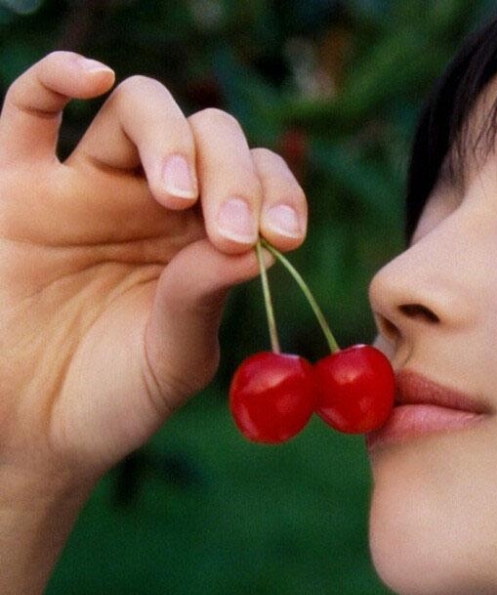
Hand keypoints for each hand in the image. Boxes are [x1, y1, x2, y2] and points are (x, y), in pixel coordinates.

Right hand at [0, 51, 307, 489]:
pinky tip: (92, 78)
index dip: (279, 193)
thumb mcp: (173, 358)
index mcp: (207, 237)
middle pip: (208, 136)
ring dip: (170, 136)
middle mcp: (155, 201)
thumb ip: (203, 298)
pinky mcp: (19, 189)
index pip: (257, 181)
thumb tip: (256, 246)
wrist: (35, 433)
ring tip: (177, 195)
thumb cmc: (115, 396)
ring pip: (137, 109)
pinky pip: (26, 108)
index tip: (287, 236)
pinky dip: (56, 76)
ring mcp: (88, 187)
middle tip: (233, 228)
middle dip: (232, 172)